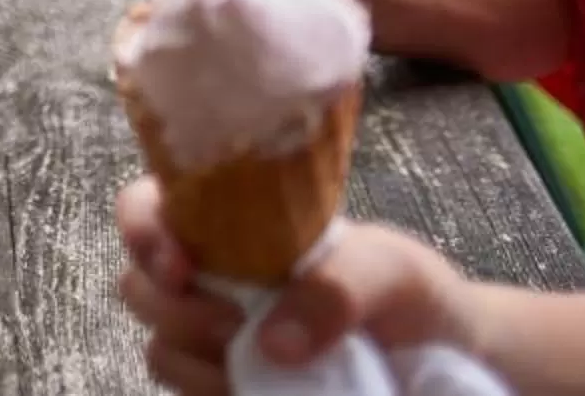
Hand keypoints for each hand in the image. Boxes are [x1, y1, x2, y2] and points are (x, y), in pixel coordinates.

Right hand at [116, 180, 474, 392]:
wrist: (446, 359)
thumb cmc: (410, 294)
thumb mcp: (389, 270)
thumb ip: (337, 288)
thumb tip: (272, 343)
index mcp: (229, 226)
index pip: (144, 208)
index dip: (142, 232)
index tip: (179, 266)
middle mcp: (210, 280)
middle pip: (138, 287)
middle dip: (176, 311)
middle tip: (236, 327)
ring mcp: (216, 340)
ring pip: (159, 351)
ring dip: (197, 364)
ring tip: (255, 369)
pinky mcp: (228, 387)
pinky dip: (213, 395)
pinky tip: (254, 393)